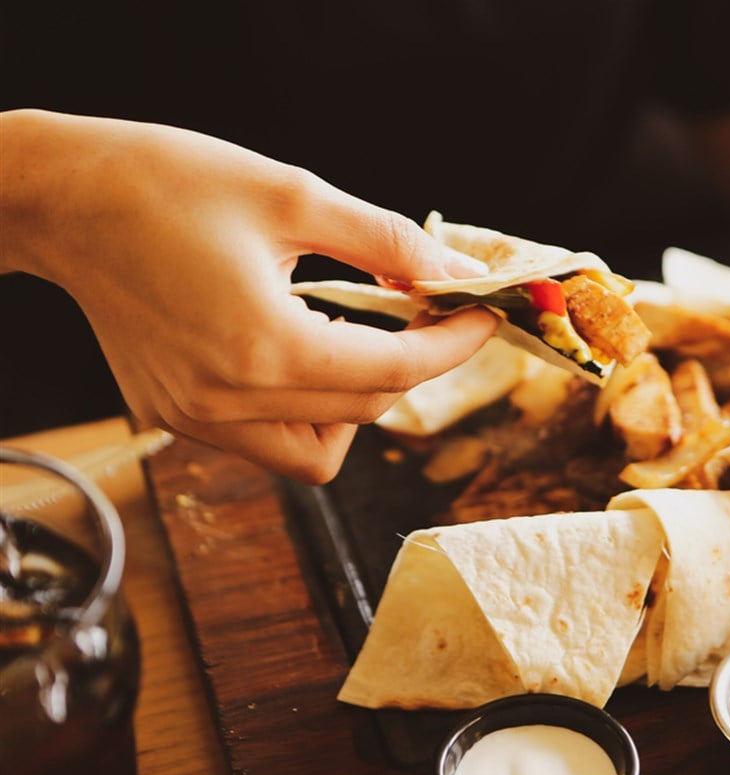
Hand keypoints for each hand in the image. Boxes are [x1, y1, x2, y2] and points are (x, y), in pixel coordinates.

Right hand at [0, 110, 497, 482]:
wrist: (62, 200)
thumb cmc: (167, 182)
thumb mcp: (292, 194)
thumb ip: (386, 241)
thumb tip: (451, 275)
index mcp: (262, 348)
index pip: (395, 372)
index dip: (452, 345)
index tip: (483, 316)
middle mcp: (227, 404)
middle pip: (365, 413)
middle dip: (412, 364)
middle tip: (427, 312)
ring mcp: (197, 420)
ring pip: (318, 451)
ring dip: (357, 402)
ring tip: (356, 337)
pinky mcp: (176, 417)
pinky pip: (268, 440)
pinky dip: (305, 408)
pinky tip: (302, 349)